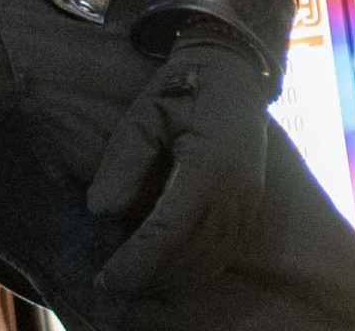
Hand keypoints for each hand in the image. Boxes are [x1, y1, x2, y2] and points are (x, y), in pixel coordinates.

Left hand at [87, 23, 276, 294]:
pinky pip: (226, 249)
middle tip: (114, 283)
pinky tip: (171, 269)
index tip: (104, 278)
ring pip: (211, 258)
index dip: (136, 261)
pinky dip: (198, 267)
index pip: (169, 231)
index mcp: (208, 164)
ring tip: (138, 280)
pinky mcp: (253, 203)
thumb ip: (123, 160)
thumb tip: (101, 210)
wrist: (234, 71)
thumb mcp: (144, 113)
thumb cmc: (184, 87)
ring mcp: (250, 198)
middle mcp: (236, 189)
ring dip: (174, 276)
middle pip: (191, 252)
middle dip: (150, 276)